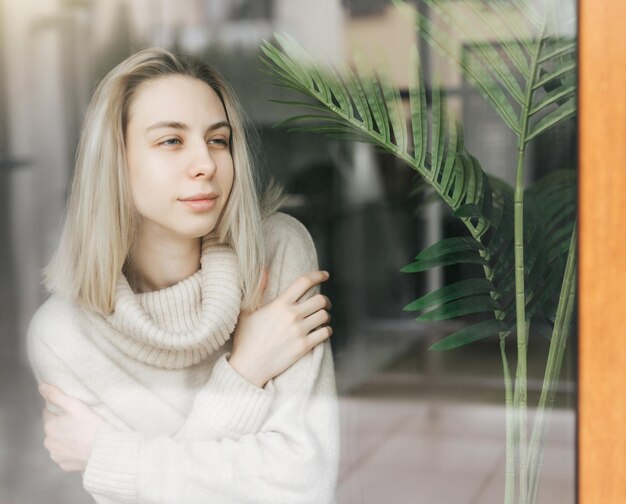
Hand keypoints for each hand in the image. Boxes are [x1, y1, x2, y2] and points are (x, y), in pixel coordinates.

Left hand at [39, 383, 104, 471]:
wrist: (104, 449)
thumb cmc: (90, 425)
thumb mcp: (74, 406)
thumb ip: (56, 395)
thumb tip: (41, 386)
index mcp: (49, 426)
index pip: (49, 414)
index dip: (61, 411)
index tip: (73, 412)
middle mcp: (48, 443)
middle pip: (54, 429)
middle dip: (63, 426)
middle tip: (80, 423)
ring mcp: (56, 456)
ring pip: (58, 443)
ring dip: (66, 439)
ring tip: (82, 436)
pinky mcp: (65, 466)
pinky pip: (65, 456)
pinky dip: (71, 452)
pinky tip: (82, 447)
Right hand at [229, 270, 331, 387]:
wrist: (249, 366)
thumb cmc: (247, 338)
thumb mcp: (248, 310)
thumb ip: (259, 288)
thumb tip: (263, 269)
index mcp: (280, 304)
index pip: (304, 282)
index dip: (318, 275)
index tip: (325, 275)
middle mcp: (292, 315)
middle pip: (320, 299)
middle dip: (324, 300)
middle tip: (323, 303)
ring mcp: (299, 331)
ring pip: (324, 316)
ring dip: (325, 315)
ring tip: (321, 317)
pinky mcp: (304, 346)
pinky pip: (325, 333)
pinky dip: (326, 330)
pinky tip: (321, 330)